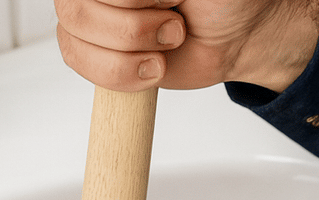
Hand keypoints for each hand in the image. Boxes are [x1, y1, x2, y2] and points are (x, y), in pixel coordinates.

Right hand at [55, 0, 318, 91]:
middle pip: (76, 11)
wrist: (241, 34)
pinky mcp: (98, 50)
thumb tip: (131, 2)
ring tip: (169, 40)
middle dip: (135, 27)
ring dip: (131, 52)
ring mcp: (94, 14)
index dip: (130, 1)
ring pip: (76, 41)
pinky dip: (122, 73)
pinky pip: (81, 64)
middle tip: (174, 23)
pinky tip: (151, 66)